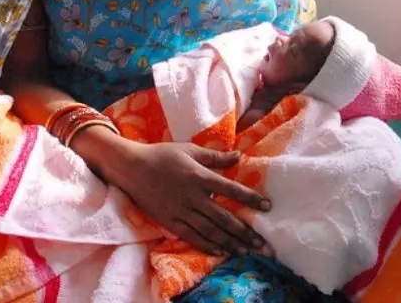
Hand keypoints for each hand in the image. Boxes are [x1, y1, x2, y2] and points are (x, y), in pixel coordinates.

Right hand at [106, 140, 271, 256]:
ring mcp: (181, 211)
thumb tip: (240, 155)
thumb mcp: (191, 150)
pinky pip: (191, 236)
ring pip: (210, 230)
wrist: (133, 168)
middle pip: (223, 217)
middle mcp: (193, 196)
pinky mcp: (170, 221)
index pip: (231, 189)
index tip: (267, 206)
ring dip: (230, 242)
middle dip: (245, 231)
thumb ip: (216, 156)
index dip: (250, 198)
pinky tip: (220, 251)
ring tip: (246, 251)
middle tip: (262, 243)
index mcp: (200, 176)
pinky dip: (206, 244)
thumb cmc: (163, 155)